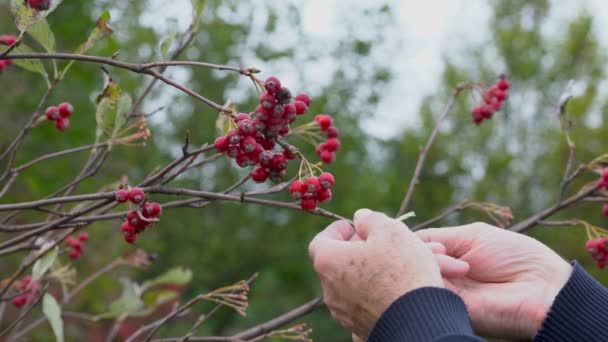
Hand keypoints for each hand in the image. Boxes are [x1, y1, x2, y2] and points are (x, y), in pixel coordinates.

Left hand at [309, 209, 450, 337]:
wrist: (418, 320)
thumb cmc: (402, 271)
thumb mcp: (391, 231)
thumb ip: (371, 219)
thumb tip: (360, 217)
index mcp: (329, 261)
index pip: (321, 240)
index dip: (338, 230)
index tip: (354, 226)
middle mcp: (329, 289)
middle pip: (336, 263)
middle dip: (355, 250)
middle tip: (376, 243)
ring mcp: (343, 311)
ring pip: (350, 284)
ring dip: (366, 271)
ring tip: (392, 264)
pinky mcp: (358, 326)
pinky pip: (362, 302)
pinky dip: (373, 291)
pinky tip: (395, 287)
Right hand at [417, 223, 572, 339]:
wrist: (543, 287)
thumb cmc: (515, 256)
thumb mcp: (472, 236)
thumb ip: (437, 238)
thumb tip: (406, 238)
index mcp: (448, 258)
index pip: (414, 248)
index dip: (410, 240)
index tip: (417, 236)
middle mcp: (443, 276)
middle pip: (411, 260)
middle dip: (417, 250)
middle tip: (441, 249)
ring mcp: (444, 293)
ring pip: (415, 273)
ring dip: (428, 261)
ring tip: (454, 262)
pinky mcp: (448, 308)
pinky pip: (426, 289)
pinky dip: (434, 273)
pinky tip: (454, 270)